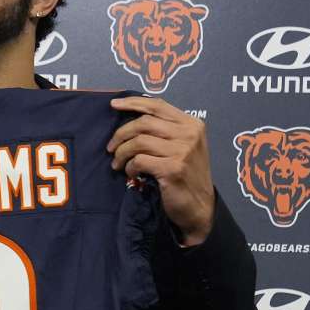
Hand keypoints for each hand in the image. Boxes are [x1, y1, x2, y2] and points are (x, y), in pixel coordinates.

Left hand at [108, 96, 214, 245]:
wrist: (199, 206)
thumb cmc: (185, 175)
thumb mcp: (182, 146)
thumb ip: (165, 130)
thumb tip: (131, 116)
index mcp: (192, 124)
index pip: (157, 105)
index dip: (132, 103)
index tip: (113, 105)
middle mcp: (189, 134)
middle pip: (143, 122)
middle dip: (121, 134)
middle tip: (111, 148)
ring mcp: (182, 151)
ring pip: (138, 141)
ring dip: (121, 153)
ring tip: (117, 163)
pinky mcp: (172, 169)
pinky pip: (139, 160)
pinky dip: (129, 167)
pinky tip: (131, 174)